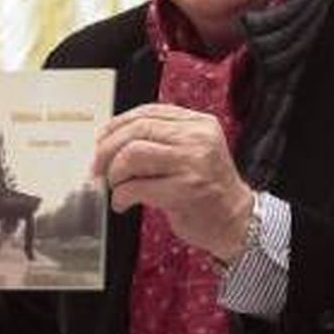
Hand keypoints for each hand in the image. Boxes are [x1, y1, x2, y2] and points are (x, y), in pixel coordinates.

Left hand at [90, 103, 253, 261]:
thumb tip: (113, 139)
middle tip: (97, 167)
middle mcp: (198, 139)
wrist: (235, 221)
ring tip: (115, 186)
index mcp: (199, 124)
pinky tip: (122, 203)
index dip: (118, 124)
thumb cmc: (208, 189)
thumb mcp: (194, 152)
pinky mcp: (184, 190)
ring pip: (133, 154)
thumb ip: (164, 140)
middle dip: (108, 149)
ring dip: (114, 172)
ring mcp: (193, 164)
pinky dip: (121, 195)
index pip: (150, 112)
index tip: (102, 139)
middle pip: (137, 130)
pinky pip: (137, 186)